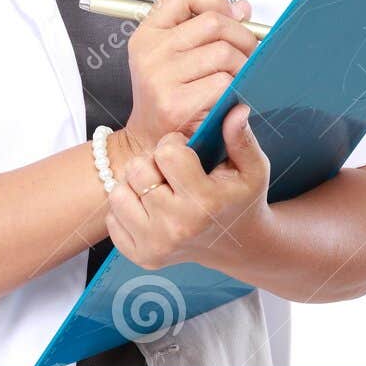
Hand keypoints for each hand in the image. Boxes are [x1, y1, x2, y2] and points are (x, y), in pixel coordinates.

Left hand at [106, 103, 271, 271]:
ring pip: (118, 193)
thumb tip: (236, 110)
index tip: (184, 150)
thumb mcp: (253, 168)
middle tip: (170, 170)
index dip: (174, 143)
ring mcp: (155, 245)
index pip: (167, 153)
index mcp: (205, 203)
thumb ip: (242, 139)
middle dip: (153, 162)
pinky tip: (151, 208)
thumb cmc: (241, 199)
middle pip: (138, 170)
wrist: (235, 245)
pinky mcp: (139, 256)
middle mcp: (177, 227)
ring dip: (136, 185)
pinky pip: (112, 217)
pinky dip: (128, 207)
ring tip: (159, 188)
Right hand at [123, 0, 257, 156]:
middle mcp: (150, 53)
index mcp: (148, 34)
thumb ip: (206, 26)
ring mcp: (160, 78)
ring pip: (224, 53)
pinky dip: (235, 88)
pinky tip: (229, 97)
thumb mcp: (177, 55)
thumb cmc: (170, 96)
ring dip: (242, 66)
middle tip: (249, 52)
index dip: (214, 0)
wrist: (152, 142)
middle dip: (242, 36)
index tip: (230, 15)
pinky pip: (224, 83)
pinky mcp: (176, 105)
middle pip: (214, 22)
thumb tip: (243, 8)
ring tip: (238, 77)